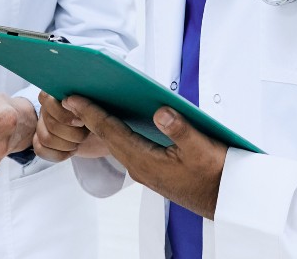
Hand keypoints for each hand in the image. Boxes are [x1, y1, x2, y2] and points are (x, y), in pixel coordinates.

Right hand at [32, 90, 108, 161]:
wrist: (106, 131)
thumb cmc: (103, 115)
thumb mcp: (99, 108)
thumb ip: (85, 104)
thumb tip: (70, 100)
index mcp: (57, 92)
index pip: (46, 99)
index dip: (63, 114)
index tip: (81, 122)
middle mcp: (47, 107)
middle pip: (50, 124)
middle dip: (71, 133)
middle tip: (86, 133)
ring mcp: (43, 124)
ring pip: (45, 138)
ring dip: (66, 144)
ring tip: (80, 141)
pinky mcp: (45, 140)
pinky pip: (41, 150)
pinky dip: (58, 154)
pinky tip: (72, 151)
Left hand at [64, 95, 226, 219]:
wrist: (225, 200)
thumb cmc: (214, 175)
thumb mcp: (201, 148)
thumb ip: (180, 129)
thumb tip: (160, 111)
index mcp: (145, 161)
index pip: (110, 132)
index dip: (90, 113)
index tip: (71, 98)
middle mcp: (140, 167)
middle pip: (107, 137)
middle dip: (88, 116)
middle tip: (71, 97)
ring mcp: (145, 170)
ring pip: (116, 143)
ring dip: (101, 125)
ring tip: (88, 106)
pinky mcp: (153, 170)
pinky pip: (127, 147)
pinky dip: (116, 132)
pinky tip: (118, 122)